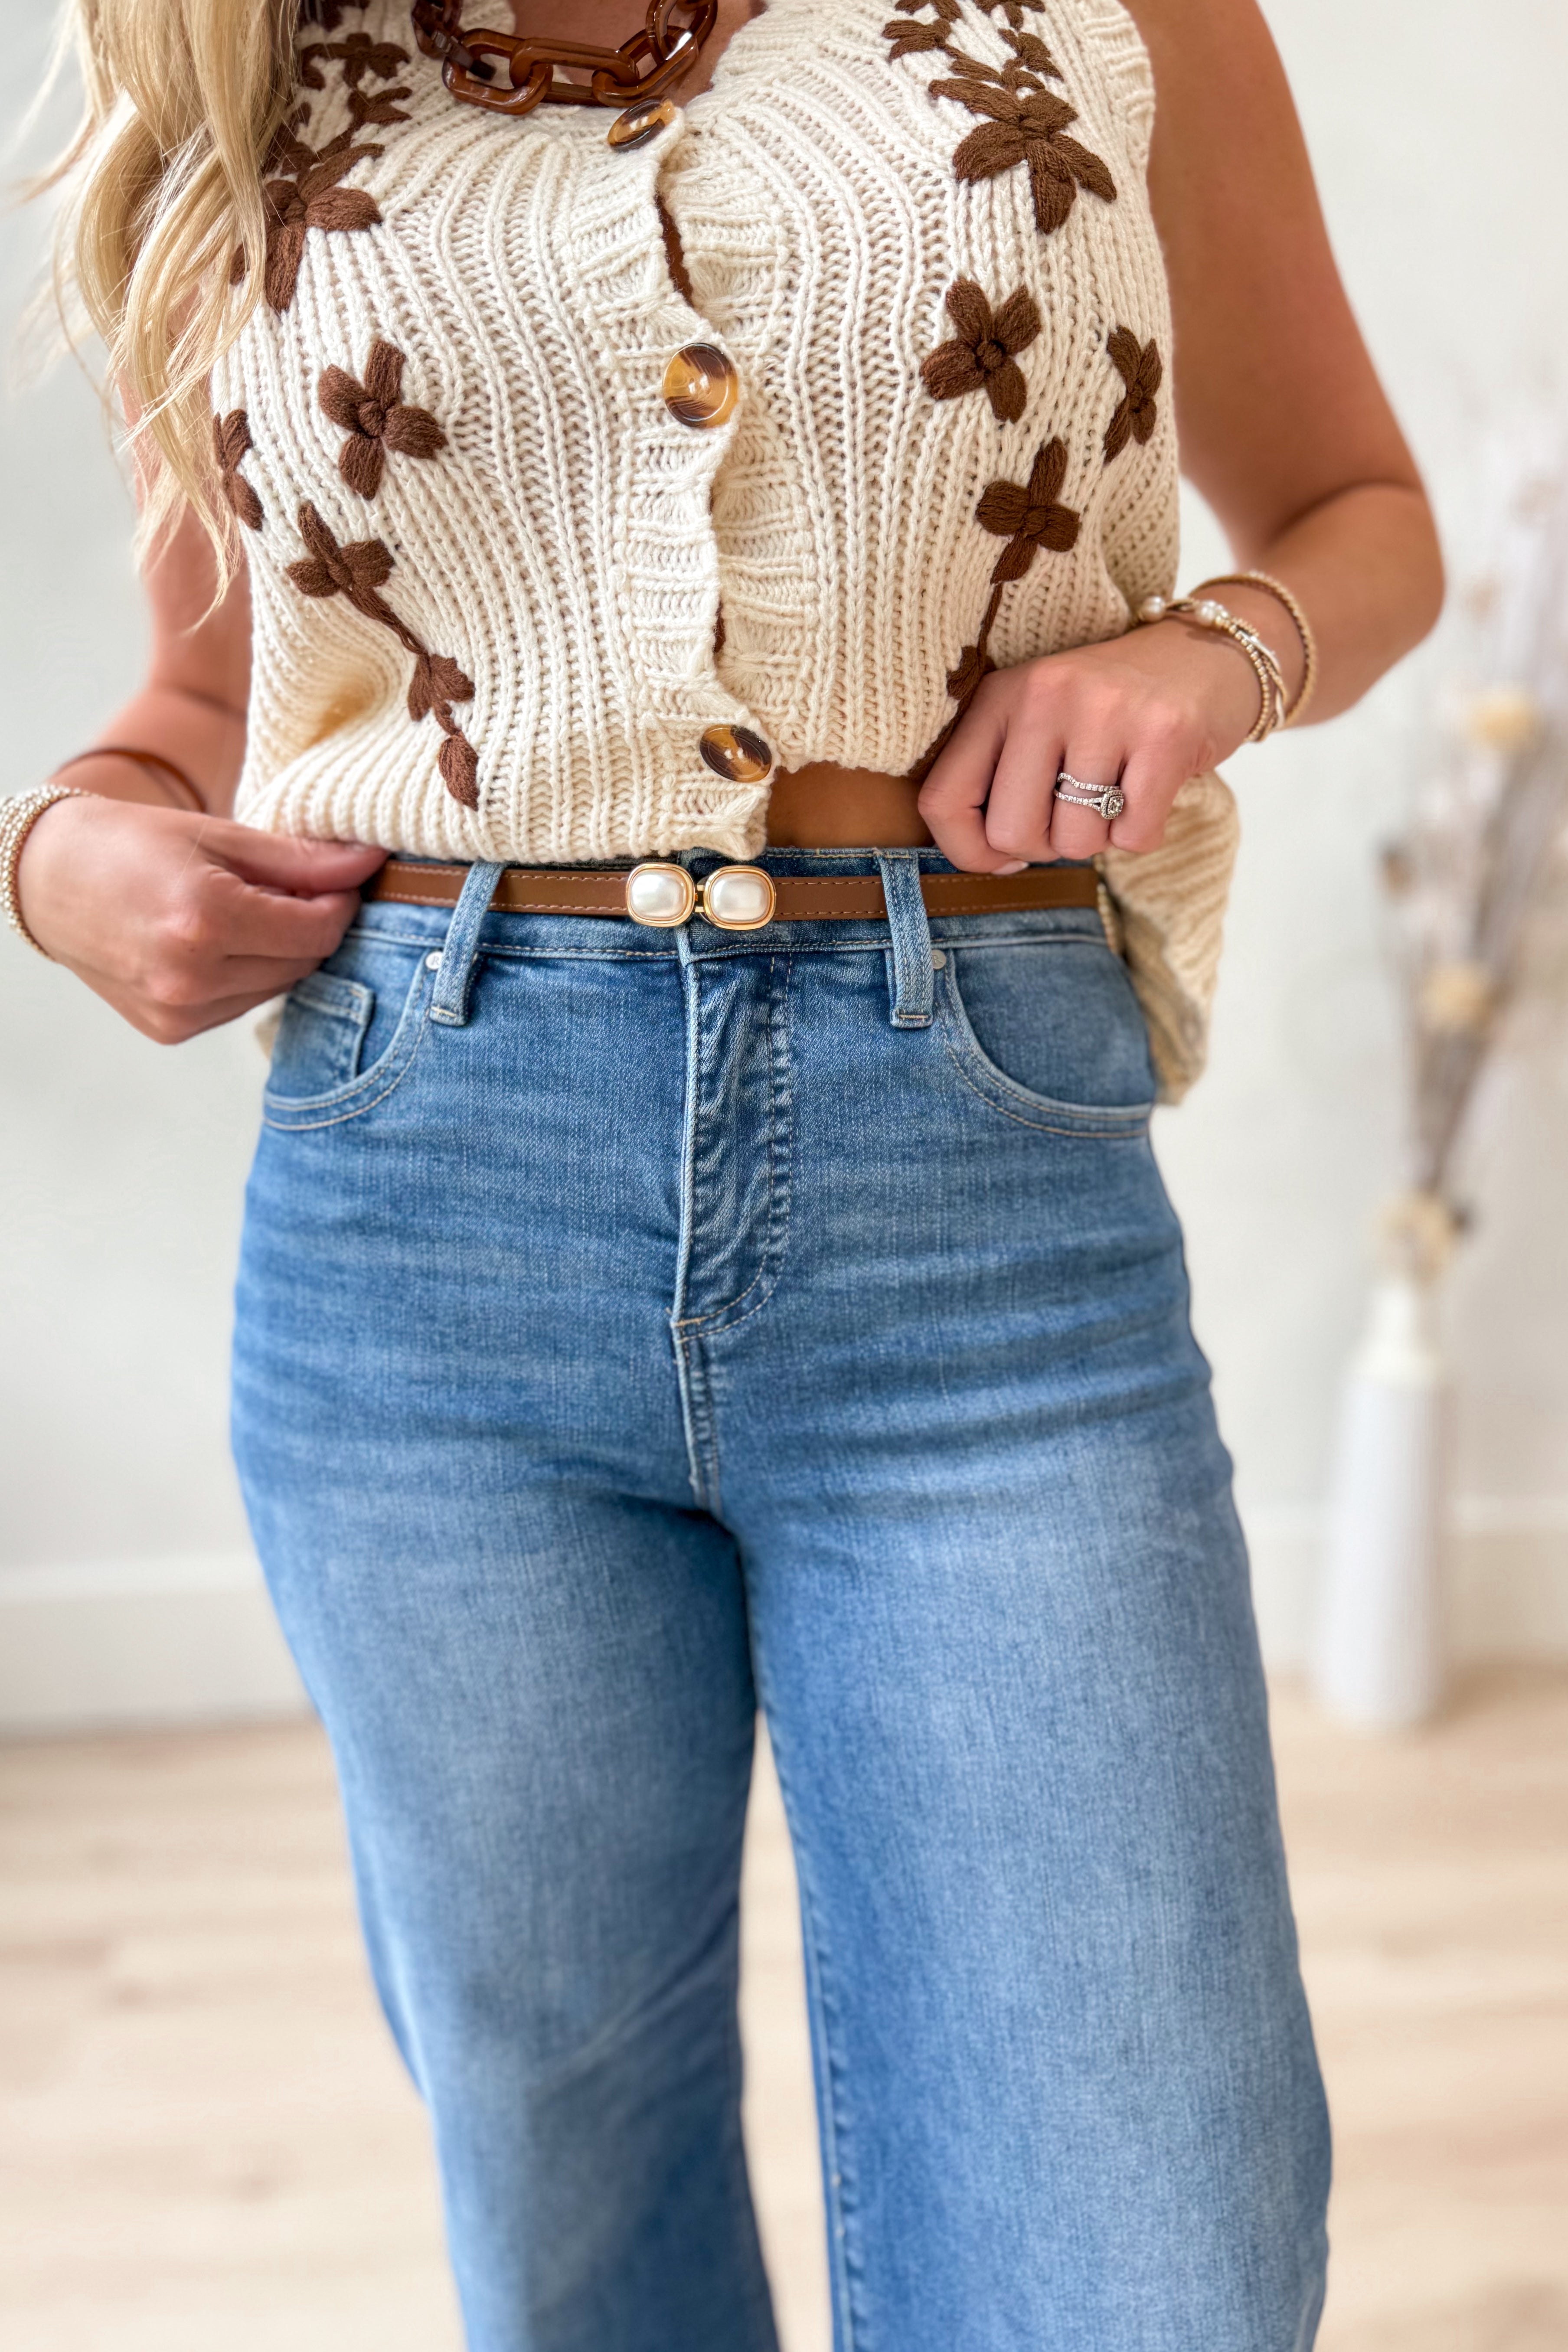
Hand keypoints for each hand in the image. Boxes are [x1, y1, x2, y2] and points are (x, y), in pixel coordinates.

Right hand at [17, 796, 386, 1042]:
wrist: (49, 880)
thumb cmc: (131, 844)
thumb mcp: (219, 836)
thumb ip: (300, 859)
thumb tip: (372, 862)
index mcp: (205, 921)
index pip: (319, 930)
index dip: (341, 902)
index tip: (337, 877)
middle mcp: (191, 978)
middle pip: (304, 963)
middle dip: (312, 925)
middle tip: (290, 888)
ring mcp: (180, 1012)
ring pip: (279, 988)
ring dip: (281, 952)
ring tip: (245, 911)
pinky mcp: (172, 1030)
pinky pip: (242, 1005)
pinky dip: (247, 975)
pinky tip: (217, 943)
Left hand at [917, 616, 1264, 870]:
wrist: (1205, 654)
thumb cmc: (1110, 711)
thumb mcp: (1037, 722)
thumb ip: (998, 780)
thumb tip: (991, 860)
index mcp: (1000, 696)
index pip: (942, 799)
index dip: (968, 851)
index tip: (1002, 854)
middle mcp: (1045, 696)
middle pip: (1012, 832)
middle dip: (1045, 847)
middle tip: (1074, 814)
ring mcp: (1107, 712)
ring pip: (1076, 841)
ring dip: (1099, 838)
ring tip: (1117, 792)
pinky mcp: (1165, 735)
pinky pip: (1133, 837)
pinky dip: (1142, 833)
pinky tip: (1149, 791)